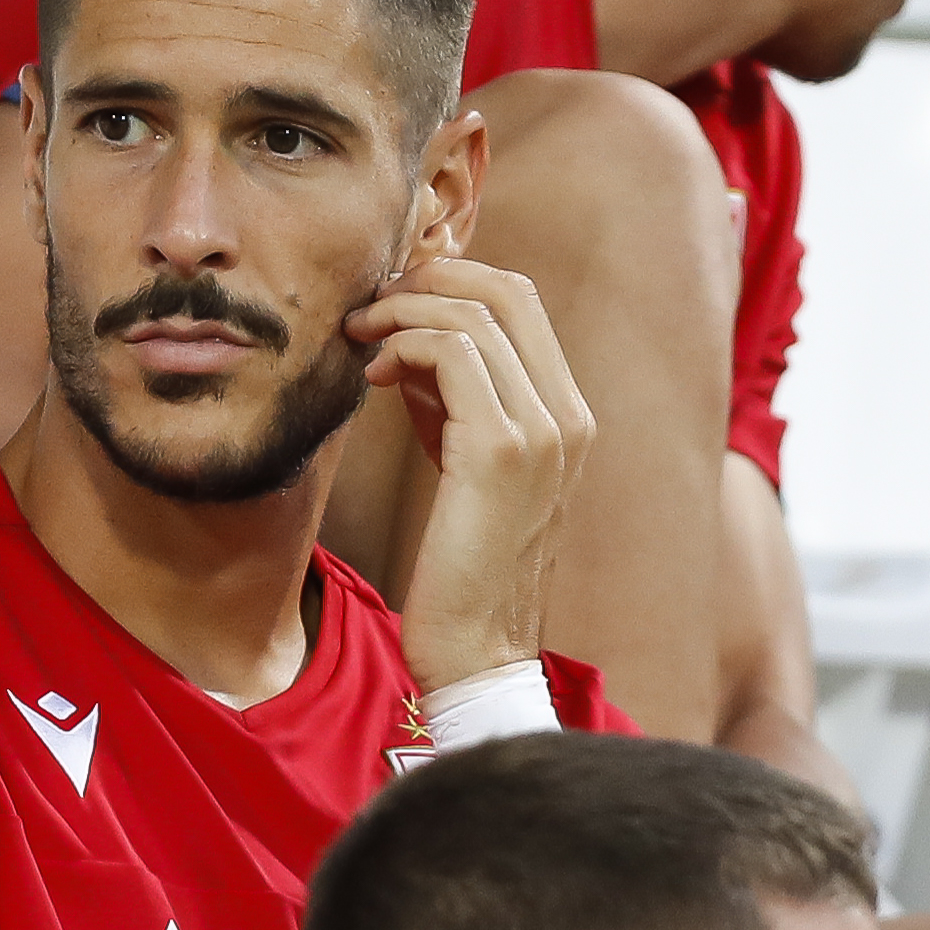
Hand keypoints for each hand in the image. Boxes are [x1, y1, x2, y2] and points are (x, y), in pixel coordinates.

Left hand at [350, 255, 594, 688]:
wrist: (478, 650)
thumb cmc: (462, 565)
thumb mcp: (463, 465)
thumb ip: (451, 401)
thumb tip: (407, 343)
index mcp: (569, 416)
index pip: (522, 302)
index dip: (453, 280)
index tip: (394, 303)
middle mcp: (569, 415)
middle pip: (507, 289)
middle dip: (428, 279)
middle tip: (371, 304)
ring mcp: (544, 430)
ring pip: (475, 313)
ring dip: (403, 311)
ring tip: (360, 338)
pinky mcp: (501, 449)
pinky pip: (451, 353)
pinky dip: (403, 345)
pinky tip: (372, 376)